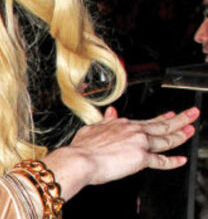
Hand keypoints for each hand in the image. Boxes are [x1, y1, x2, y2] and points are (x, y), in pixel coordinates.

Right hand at [45, 106, 198, 198]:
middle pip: (162, 125)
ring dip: (181, 135)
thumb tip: (111, 111)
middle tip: (192, 114)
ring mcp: (139, 143)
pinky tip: (181, 160)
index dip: (161, 117)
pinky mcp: (141, 158)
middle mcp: (133, 131)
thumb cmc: (82, 147)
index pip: (147, 120)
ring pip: (165, 139)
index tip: (170, 114)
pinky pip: (161, 160)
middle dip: (180, 119)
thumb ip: (106, 120)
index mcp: (121, 124)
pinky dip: (173, 161)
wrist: (80, 159)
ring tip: (191, 131)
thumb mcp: (93, 127)